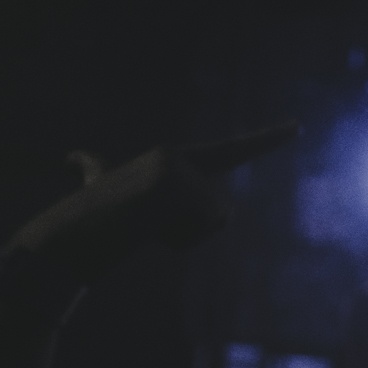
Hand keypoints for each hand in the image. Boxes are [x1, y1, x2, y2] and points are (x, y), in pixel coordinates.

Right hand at [7, 121, 299, 282]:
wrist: (69, 233)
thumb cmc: (90, 215)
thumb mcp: (97, 188)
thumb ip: (93, 171)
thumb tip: (72, 158)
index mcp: (173, 159)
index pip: (231, 150)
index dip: (267, 139)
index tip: (299, 126)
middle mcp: (181, 158)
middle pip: (221, 212)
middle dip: (193, 231)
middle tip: (151, 225)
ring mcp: (180, 171)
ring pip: (215, 221)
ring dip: (186, 236)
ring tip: (147, 226)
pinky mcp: (177, 186)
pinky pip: (205, 229)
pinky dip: (183, 240)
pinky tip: (151, 230)